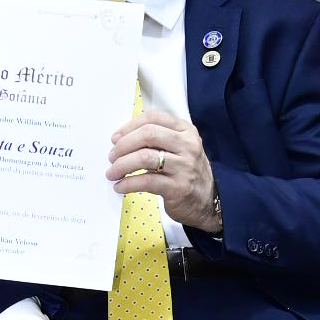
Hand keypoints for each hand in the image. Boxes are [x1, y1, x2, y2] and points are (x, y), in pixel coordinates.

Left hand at [107, 108, 219, 231]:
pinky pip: (146, 181)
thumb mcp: (179, 148)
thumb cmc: (186, 172)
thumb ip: (157, 139)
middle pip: (148, 134)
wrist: (208, 201)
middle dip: (123, 145)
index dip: (129, 126)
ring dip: (121, 165)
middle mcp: (187, 145)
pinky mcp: (178, 187)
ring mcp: (184, 166)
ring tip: (112, 173)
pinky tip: (120, 186)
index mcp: (186, 130)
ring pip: (144, 157)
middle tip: (112, 156)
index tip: (115, 138)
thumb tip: (120, 139)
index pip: (153, 118)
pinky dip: (128, 183)